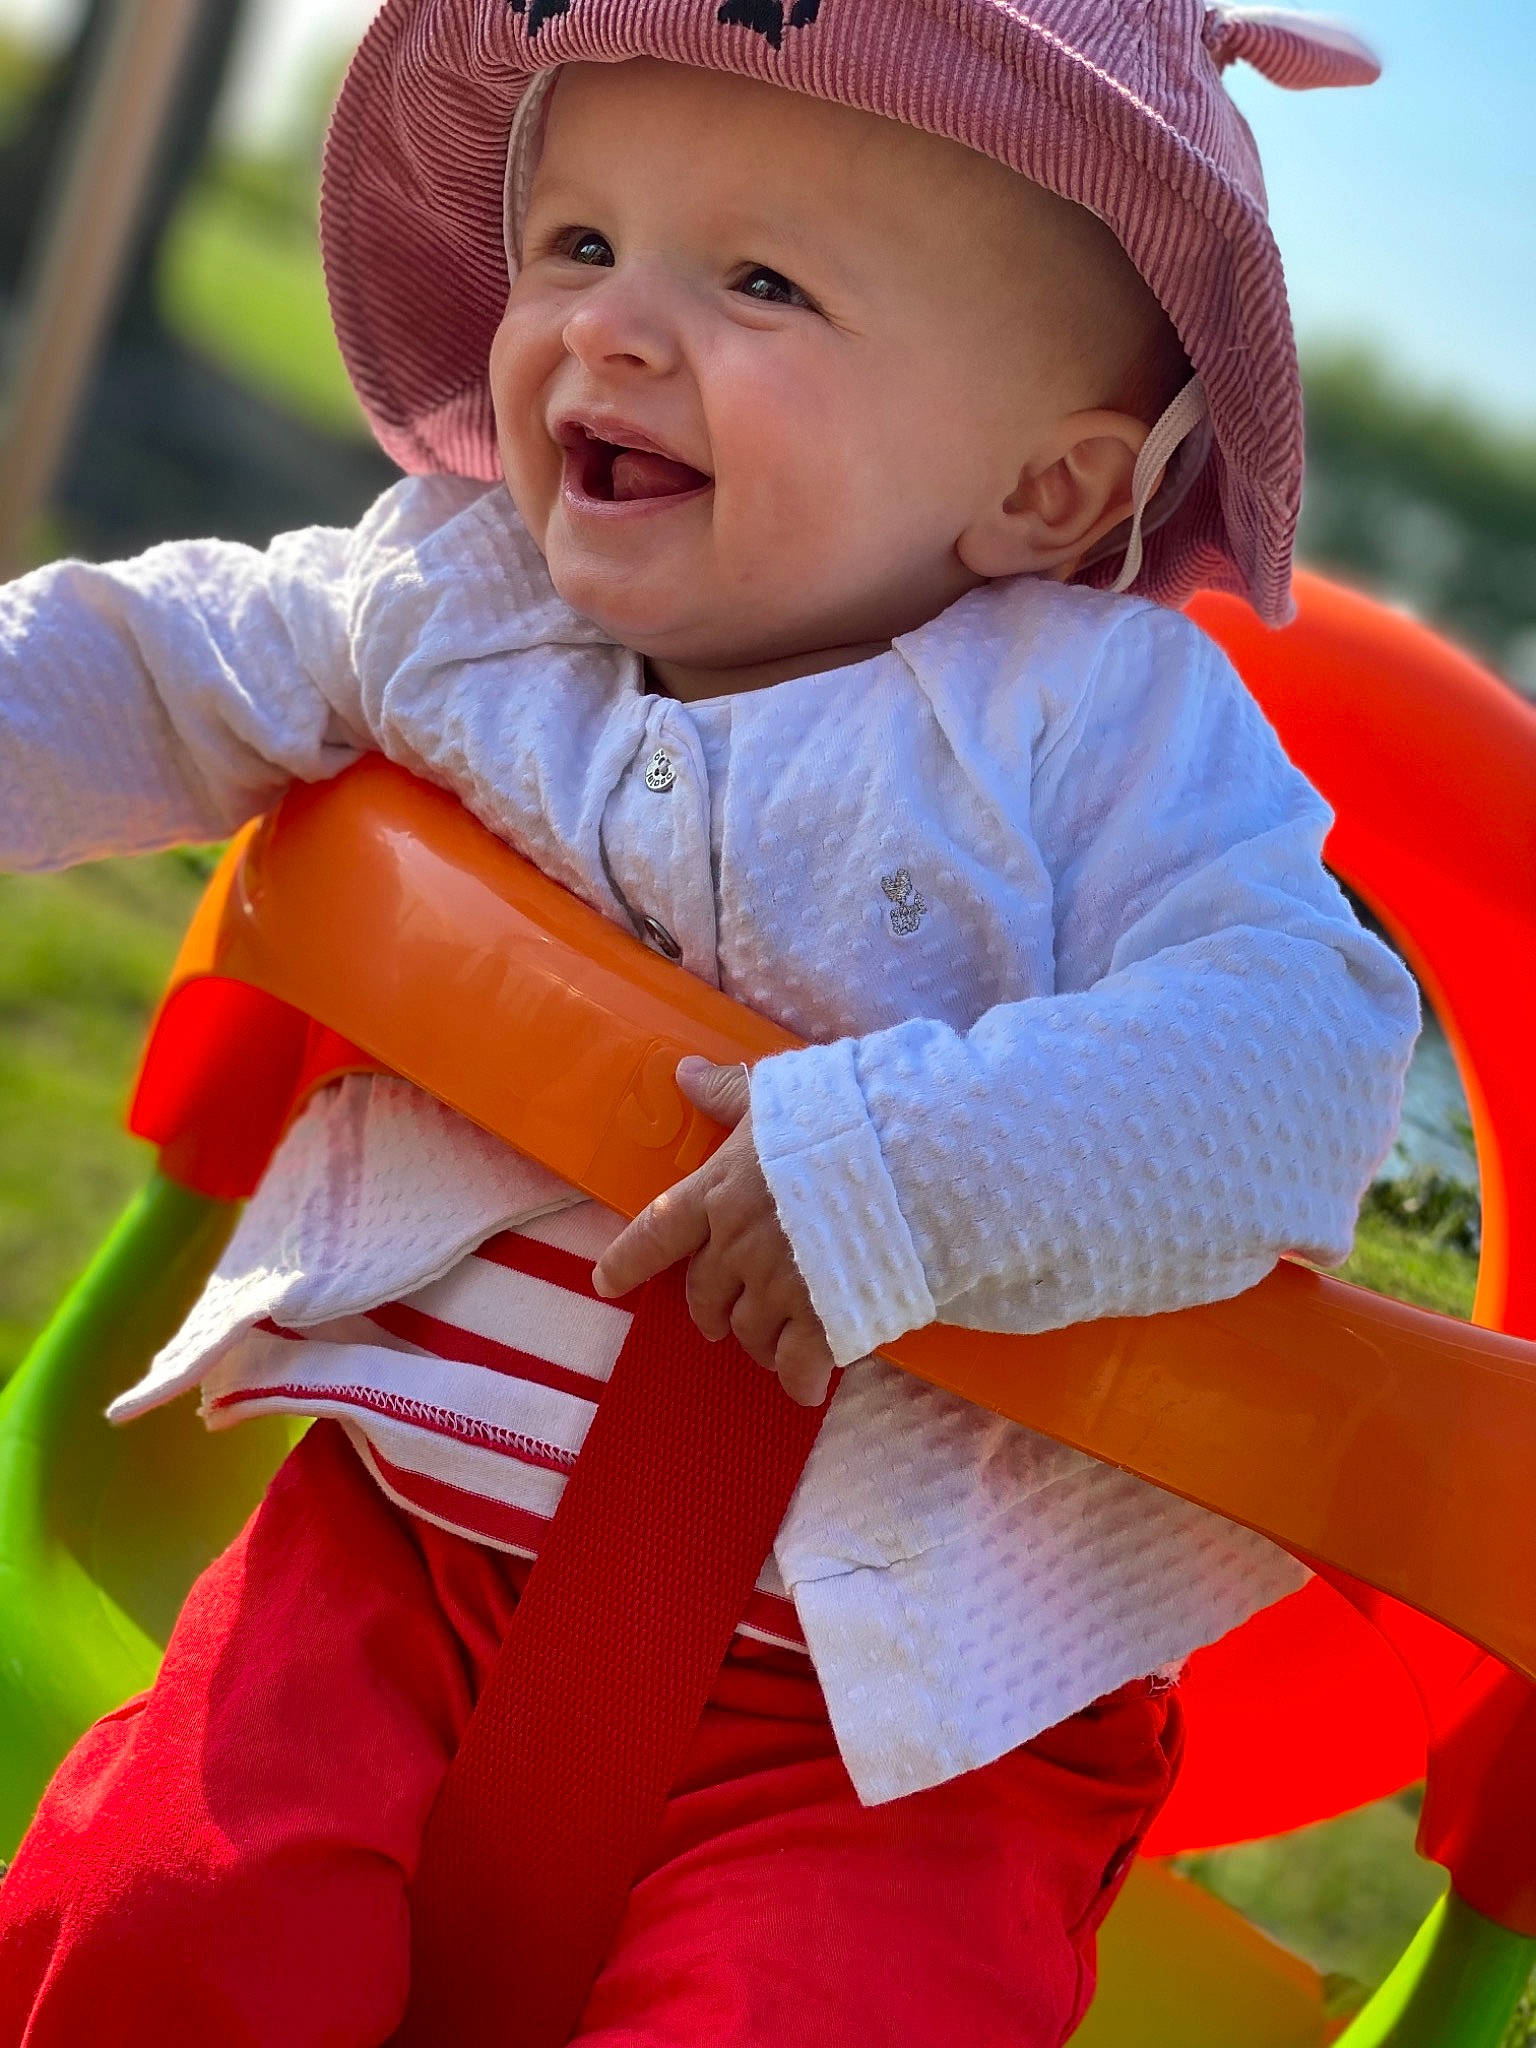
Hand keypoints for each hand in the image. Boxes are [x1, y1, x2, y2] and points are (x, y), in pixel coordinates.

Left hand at [592, 1059, 836, 1406]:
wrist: (907, 1160)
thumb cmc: (838, 1119)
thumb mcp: (777, 1097)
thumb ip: (729, 1093)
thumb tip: (684, 1073)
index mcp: (717, 1192)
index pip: (656, 1232)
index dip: (627, 1261)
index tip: (605, 1283)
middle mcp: (736, 1245)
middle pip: (704, 1295)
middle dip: (710, 1310)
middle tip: (721, 1319)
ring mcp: (777, 1287)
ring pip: (749, 1333)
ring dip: (755, 1343)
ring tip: (771, 1347)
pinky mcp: (821, 1320)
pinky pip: (798, 1366)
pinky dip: (797, 1381)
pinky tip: (804, 1387)